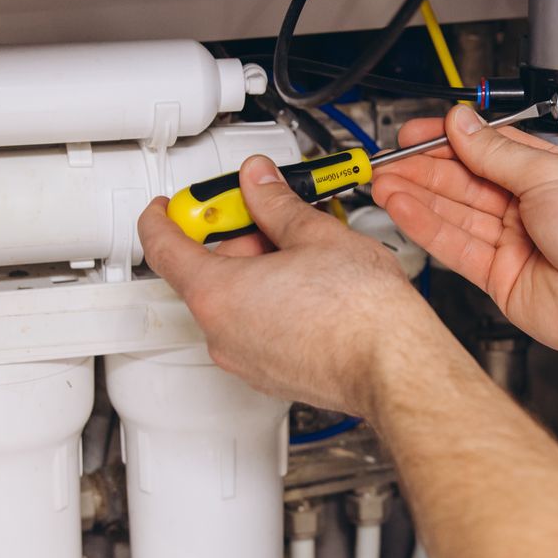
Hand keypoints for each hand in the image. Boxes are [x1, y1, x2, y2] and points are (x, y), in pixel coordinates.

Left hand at [137, 155, 450, 416]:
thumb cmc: (361, 312)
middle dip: (235, 238)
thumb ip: (274, 202)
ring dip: (255, 271)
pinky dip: (269, 303)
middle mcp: (221, 333)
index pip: (163, 247)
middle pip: (205, 272)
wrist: (395, 364)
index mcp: (217, 293)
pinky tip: (309, 286)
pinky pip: (254, 330)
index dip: (163, 216)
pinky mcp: (271, 375)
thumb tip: (260, 182)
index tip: (169, 205)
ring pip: (233, 303)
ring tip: (304, 251)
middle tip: (268, 213)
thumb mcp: (313, 233)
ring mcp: (244, 360)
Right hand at [370, 105, 557, 357]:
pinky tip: (404, 207)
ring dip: (418, 195)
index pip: (489, 150)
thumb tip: (465, 125)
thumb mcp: (549, 173)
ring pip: (455, 214)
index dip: (451, 141)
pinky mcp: (501, 279)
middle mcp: (531, 209)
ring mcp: (515, 244)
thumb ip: (497, 152)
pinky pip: (456, 248)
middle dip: (425, 168)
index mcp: (550, 175)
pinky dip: (427, 227)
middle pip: (466, 182)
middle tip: (389, 158)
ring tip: (383, 180)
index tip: (417, 132)